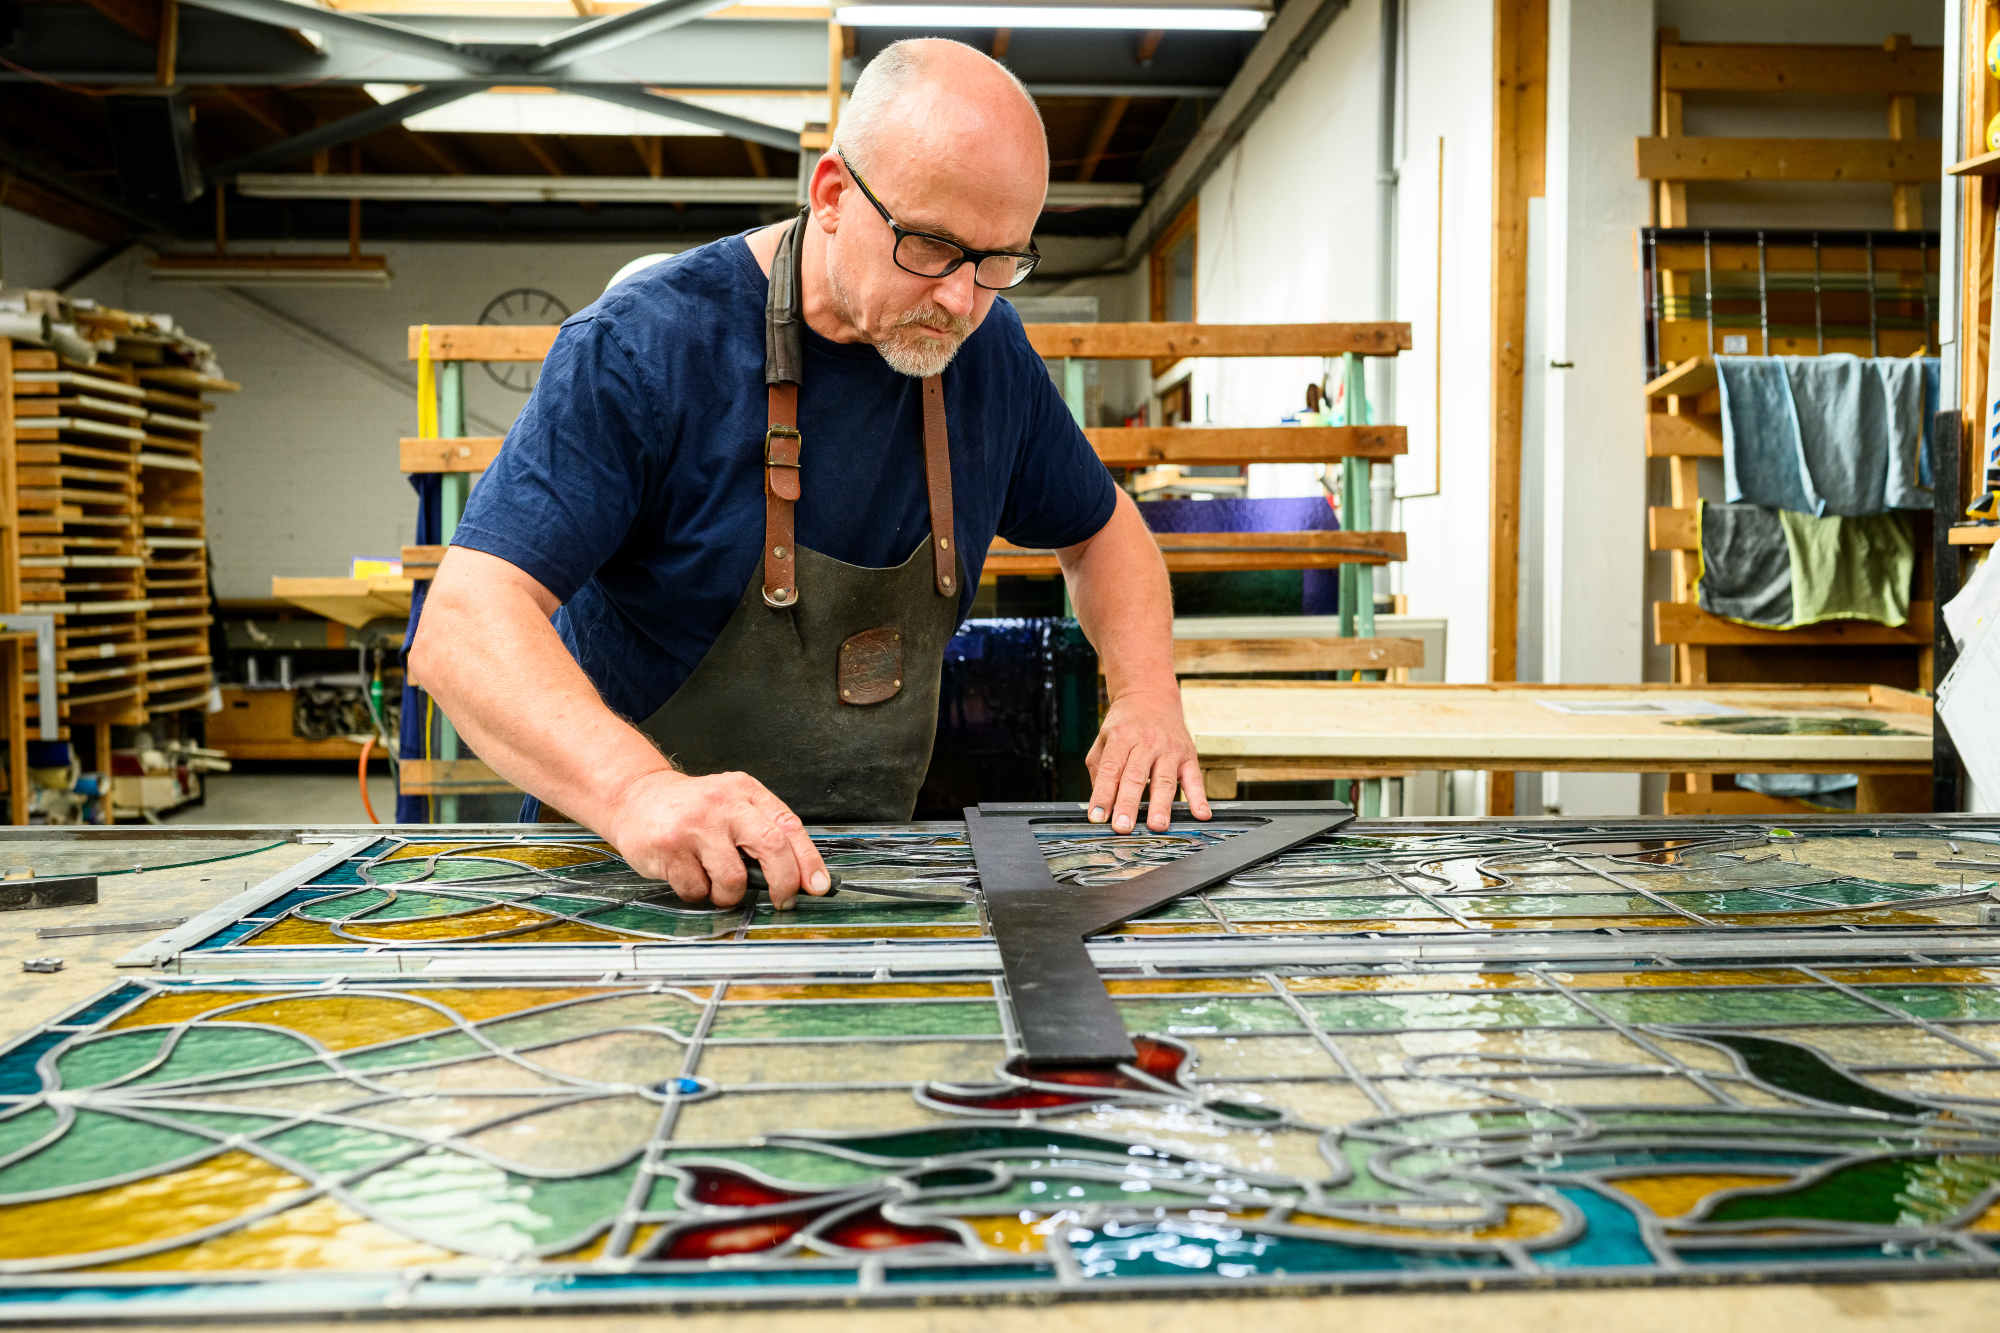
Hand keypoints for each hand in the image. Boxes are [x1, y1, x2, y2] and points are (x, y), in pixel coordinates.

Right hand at [600, 769, 830, 908]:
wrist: (635, 797)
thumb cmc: (691, 808)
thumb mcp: (732, 803)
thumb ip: (763, 829)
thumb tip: (800, 875)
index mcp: (745, 791)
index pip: (789, 826)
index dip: (808, 861)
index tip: (817, 886)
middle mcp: (723, 804)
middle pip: (771, 847)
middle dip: (783, 882)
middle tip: (782, 900)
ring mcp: (695, 826)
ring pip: (733, 878)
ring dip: (730, 895)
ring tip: (719, 885)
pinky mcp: (669, 848)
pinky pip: (697, 890)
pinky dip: (698, 893)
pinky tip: (690, 876)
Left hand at [1084, 688, 1211, 832]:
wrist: (1151, 697)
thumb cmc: (1125, 725)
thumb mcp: (1104, 739)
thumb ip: (1100, 770)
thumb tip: (1100, 803)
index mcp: (1121, 738)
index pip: (1110, 770)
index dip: (1103, 795)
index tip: (1097, 817)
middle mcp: (1146, 743)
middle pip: (1135, 777)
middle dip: (1128, 805)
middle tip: (1122, 827)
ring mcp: (1169, 749)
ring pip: (1164, 781)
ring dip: (1160, 806)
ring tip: (1156, 826)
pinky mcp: (1188, 755)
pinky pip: (1195, 779)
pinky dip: (1199, 798)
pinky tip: (1200, 814)